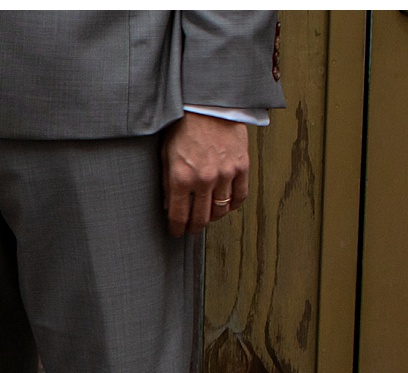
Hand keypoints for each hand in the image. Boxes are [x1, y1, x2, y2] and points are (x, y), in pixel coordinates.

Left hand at [161, 112, 250, 235]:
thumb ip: (166, 183)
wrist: (209, 105)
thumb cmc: (183, 127)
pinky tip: (226, 205)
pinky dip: (233, 204)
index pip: (179, 216)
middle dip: (194, 227)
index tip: (177, 232)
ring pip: (221, 210)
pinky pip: (240, 195)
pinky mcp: (241, 166)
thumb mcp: (166, 156)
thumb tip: (169, 205)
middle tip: (192, 229)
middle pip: (201, 218)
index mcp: (181, 179)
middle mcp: (204, 180)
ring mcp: (225, 174)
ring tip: (208, 216)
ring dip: (213, 217)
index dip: (177, 229)